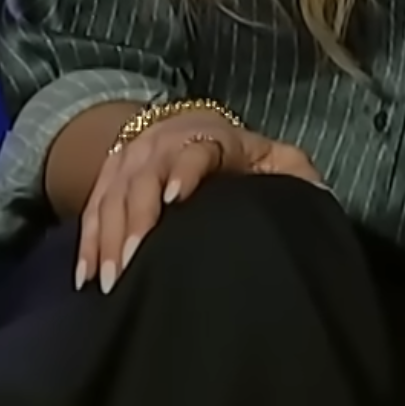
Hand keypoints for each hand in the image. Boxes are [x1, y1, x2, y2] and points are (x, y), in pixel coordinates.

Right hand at [76, 112, 320, 292]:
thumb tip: (318, 202)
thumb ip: (298, 178)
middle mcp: (164, 141)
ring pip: (113, 195)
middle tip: (133, 261)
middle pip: (144, 176)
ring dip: (108, 237)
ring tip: (111, 279)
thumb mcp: (276, 159)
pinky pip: (91, 209)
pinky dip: (87, 242)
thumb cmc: (241, 159)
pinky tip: (86, 276)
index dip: (186, 171)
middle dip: (136, 219)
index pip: (196, 148)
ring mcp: (131, 158)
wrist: (188, 126)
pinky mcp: (107, 176)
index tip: (176, 201)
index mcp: (212, 136)